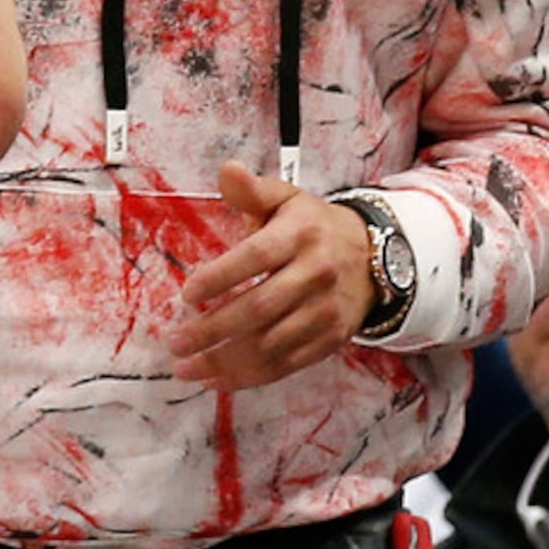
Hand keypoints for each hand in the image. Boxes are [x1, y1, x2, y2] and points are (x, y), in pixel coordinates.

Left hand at [167, 162, 375, 390]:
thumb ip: (251, 190)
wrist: (373, 257)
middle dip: (213, 329)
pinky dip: (249, 377)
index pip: (257, 258)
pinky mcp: (329, 340)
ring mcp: (324, 312)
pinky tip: (216, 378)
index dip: (220, 277)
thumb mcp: (285, 198)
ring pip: (271, 344)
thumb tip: (227, 170)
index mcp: (300, 235)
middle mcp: (316, 274)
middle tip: (175, 341)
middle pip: (260, 307)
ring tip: (185, 367)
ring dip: (224, 361)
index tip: (186, 295)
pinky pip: (286, 364)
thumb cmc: (312, 226)